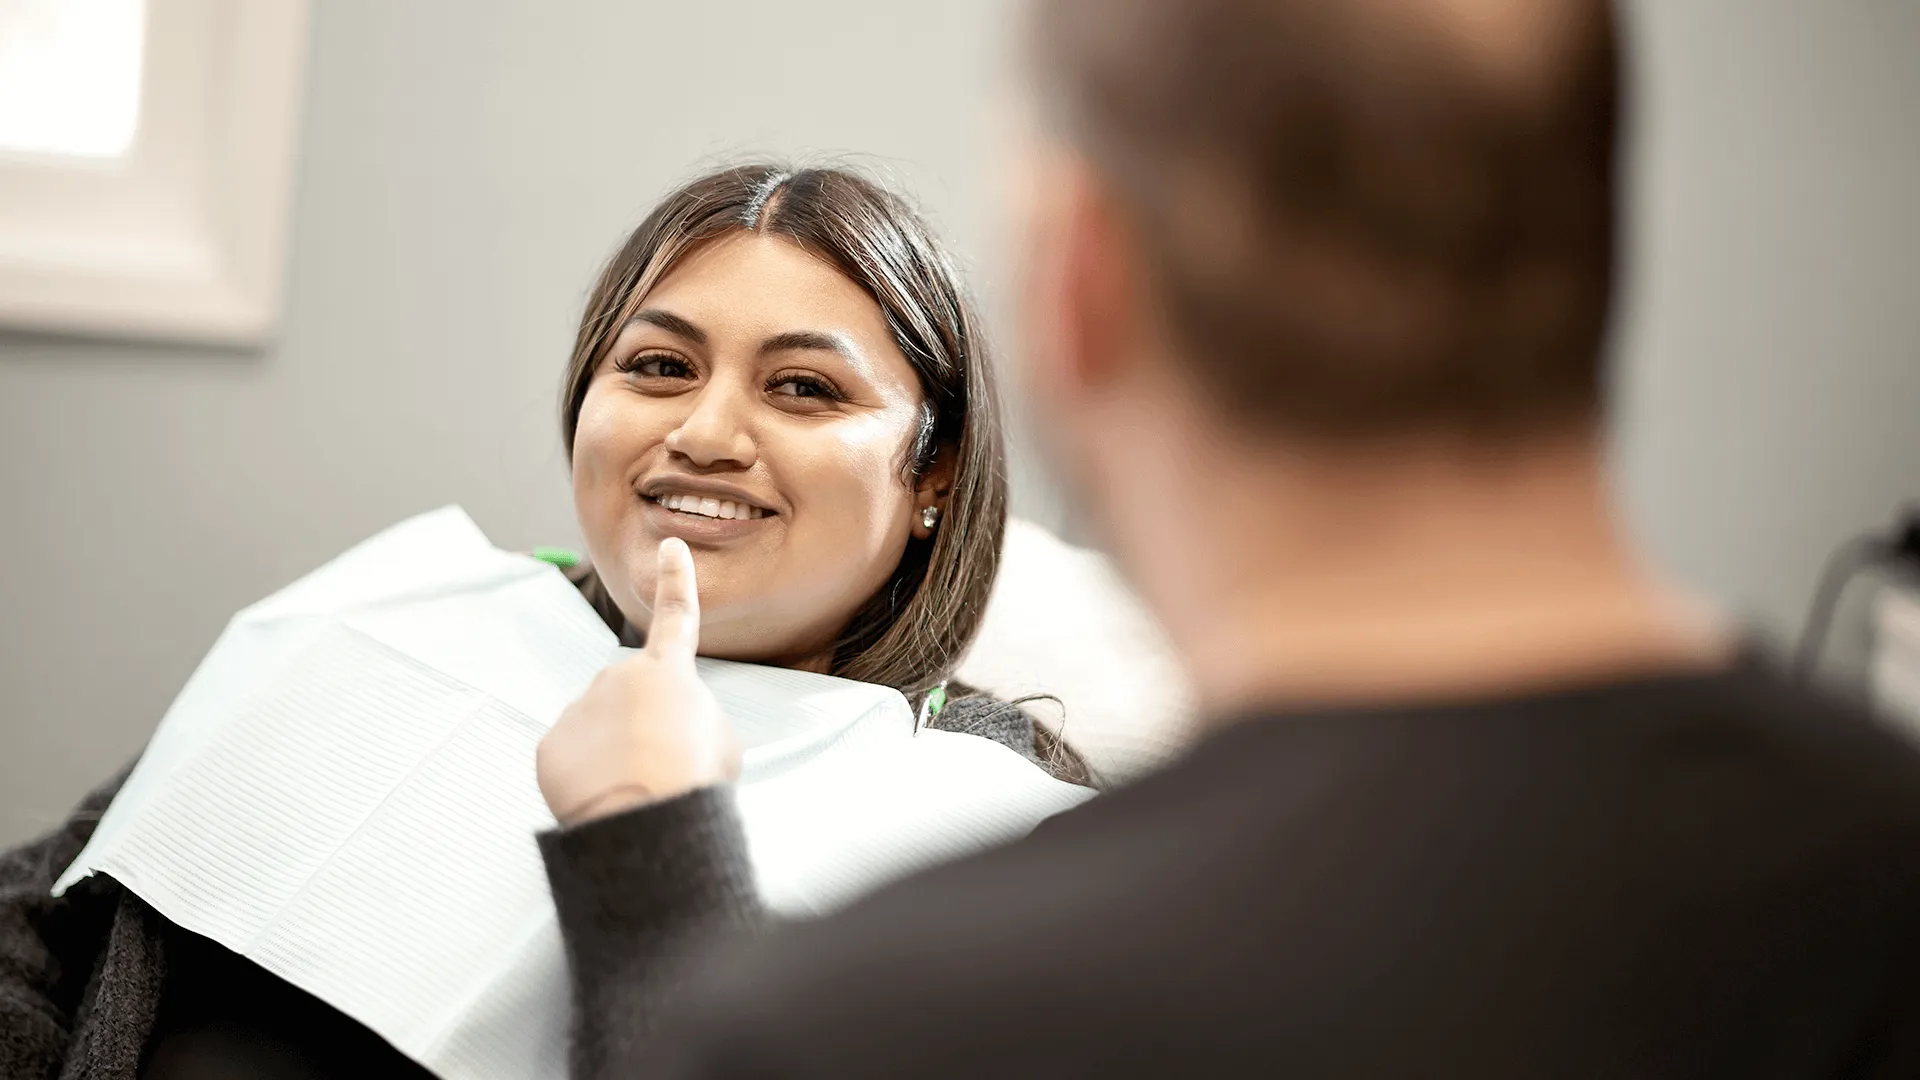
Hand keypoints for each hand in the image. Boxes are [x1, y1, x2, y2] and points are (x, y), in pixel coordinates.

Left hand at [537, 538, 740, 825]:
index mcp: (668, 671)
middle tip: (663, 763)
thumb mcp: (722, 740)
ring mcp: (580, 708)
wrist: (648, 820)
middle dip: (644, 724)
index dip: (676, 580)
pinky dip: (588, 776)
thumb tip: (671, 726)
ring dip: (616, 752)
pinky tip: (606, 795)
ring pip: (599, 727)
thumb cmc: (693, 779)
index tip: (670, 548)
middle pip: (632, 695)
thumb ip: (695, 716)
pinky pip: (573, 756)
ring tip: (637, 787)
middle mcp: (618, 677)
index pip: (677, 615)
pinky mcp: (552, 744)